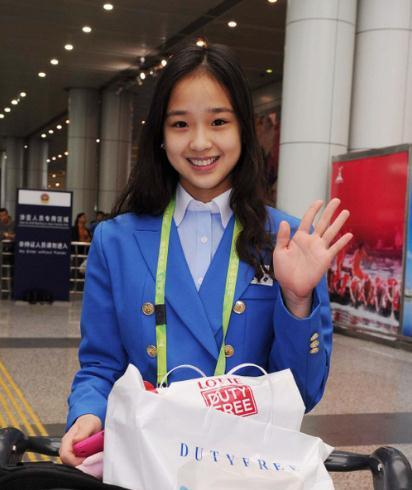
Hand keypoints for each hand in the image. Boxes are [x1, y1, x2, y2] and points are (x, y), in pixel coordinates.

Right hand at [59, 413, 101, 465]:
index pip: (65, 456)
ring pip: (71, 465)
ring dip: (81, 464)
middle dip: (79, 464)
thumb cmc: (88, 423)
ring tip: (91, 458)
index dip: (76, 461)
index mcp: (67, 440)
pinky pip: (75, 464)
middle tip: (91, 461)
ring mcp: (68, 453)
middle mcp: (65, 448)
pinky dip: (83, 463)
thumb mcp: (89, 425)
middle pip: (67, 463)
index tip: (87, 459)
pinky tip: (90, 458)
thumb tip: (75, 440)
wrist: (89, 423)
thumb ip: (83, 433)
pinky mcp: (73, 456)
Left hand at [273, 198, 351, 315]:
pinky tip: (349, 235)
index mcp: (299, 238)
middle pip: (322, 223)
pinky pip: (334, 248)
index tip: (319, 201)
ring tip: (346, 212)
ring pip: (330, 233)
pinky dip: (342, 242)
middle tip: (336, 200)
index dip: (313, 210)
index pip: (307, 220)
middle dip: (329, 212)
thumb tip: (284, 221)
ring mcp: (319, 249)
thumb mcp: (279, 252)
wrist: (291, 286)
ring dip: (338, 223)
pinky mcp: (324, 259)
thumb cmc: (284, 270)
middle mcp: (311, 241)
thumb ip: (282, 237)